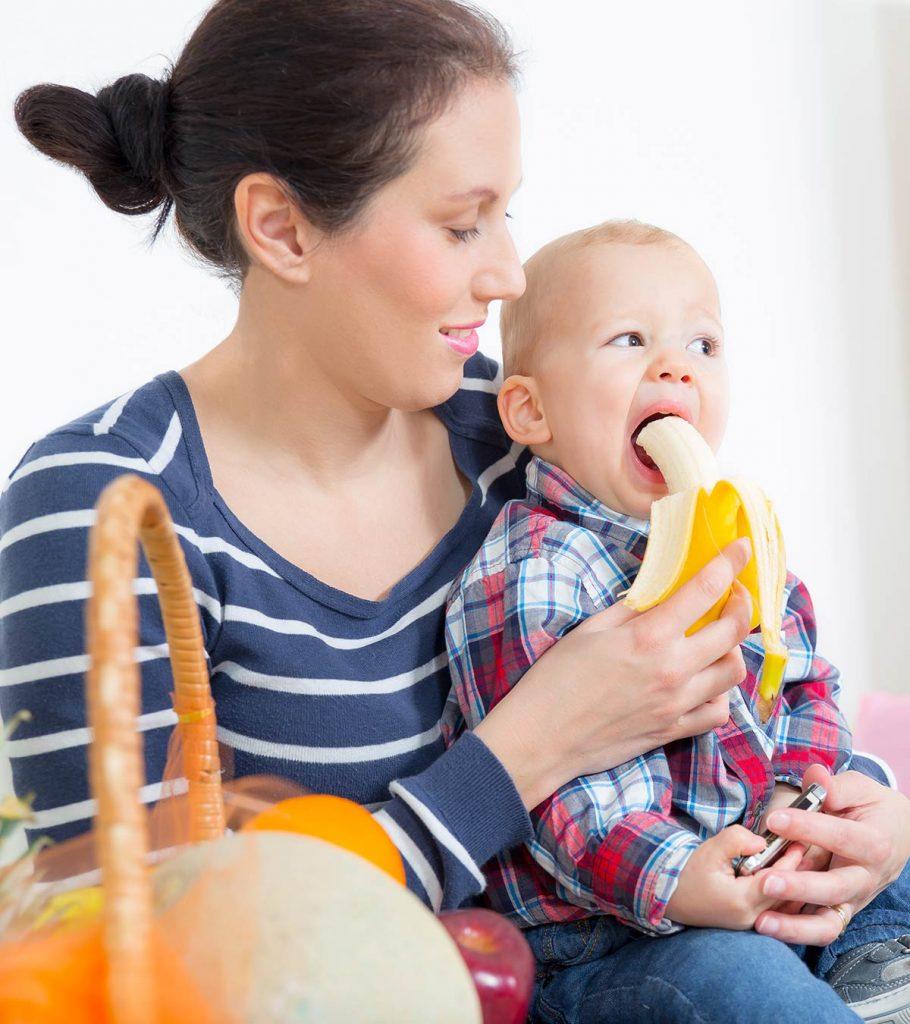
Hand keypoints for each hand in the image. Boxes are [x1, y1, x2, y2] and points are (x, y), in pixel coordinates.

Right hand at [475, 539, 753, 809]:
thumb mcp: (590, 630)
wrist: (542, 737)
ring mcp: (677, 703)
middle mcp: (671, 669)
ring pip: (734, 671)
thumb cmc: (557, 679)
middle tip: (735, 594)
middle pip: (733, 630)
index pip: (704, 589)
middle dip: (742, 604)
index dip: (729, 563)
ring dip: (732, 649)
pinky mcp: (673, 730)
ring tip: (717, 640)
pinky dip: (720, 693)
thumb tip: (660, 593)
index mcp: (647, 636)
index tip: (742, 548)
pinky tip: (705, 682)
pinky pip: (718, 712)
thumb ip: (632, 609)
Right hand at [666, 825, 805, 928]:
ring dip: (790, 881)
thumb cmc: (688, 872)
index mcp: (741, 901)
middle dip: (795, 870)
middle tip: (804, 847)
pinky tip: (782, 875)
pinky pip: (774, 908)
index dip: (790, 860)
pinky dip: (781, 891)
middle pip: (784, 893)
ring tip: (798, 859)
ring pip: (781, 902)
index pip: (776, 879)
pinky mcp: (748, 923)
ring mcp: (750, 924)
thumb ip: (737, 840)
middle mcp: (750, 918)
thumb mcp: (711, 849)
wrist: (669, 896)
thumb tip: (762, 843)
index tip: (801, 841)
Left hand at [754, 764, 909, 944]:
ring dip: (795, 925)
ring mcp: (853, 899)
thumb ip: (836, 786)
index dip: (807, 828)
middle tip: (765, 882)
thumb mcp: (860, 789)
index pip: (840, 837)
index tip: (774, 819)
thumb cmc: (872, 808)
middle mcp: (865, 877)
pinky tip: (765, 924)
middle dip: (800, 888)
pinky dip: (794, 931)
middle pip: (835, 889)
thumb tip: (815, 777)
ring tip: (761, 921)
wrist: (898, 836)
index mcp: (873, 842)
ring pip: (828, 923)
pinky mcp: (840, 911)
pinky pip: (820, 929)